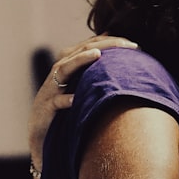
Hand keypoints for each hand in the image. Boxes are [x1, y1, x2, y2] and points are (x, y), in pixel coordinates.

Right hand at [28, 34, 137, 165]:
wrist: (43, 137)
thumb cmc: (68, 111)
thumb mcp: (83, 90)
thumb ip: (98, 74)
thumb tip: (122, 57)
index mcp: (70, 66)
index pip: (90, 45)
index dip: (111, 41)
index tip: (135, 44)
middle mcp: (58, 73)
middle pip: (79, 51)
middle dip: (104, 45)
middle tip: (128, 45)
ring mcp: (50, 90)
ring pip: (63, 69)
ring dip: (80, 60)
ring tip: (97, 54)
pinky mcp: (45, 109)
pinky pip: (55, 102)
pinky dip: (65, 99)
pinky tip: (76, 99)